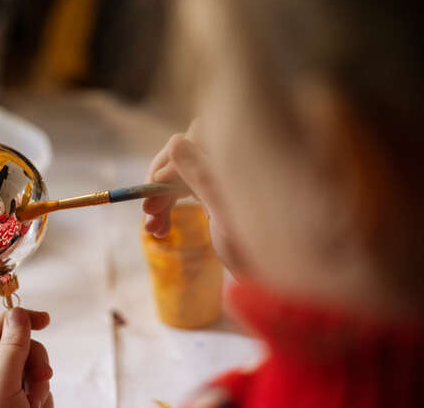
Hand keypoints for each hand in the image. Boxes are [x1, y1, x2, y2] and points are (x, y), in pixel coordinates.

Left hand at [0, 307, 53, 407]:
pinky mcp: (19, 404)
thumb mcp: (0, 388)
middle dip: (34, 362)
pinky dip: (42, 398)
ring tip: (33, 405)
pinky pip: (39, 388)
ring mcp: (3, 393)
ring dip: (40, 385)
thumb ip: (11, 350)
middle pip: (17, 348)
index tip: (43, 320)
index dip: (17, 320)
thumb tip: (18, 314)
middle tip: (40, 377)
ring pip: (32, 369)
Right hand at [143, 121, 249, 274]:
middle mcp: (231, 161)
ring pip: (178, 174)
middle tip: (148, 217)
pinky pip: (182, 189)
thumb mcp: (227, 216)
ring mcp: (221, 176)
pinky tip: (159, 228)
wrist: (274, 285)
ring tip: (153, 230)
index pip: (195, 139)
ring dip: (160, 199)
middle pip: (183, 156)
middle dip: (162, 186)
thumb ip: (202, 176)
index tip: (153, 195)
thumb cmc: (259, 252)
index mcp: (242, 159)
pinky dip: (168, 206)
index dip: (170, 163)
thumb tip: (174, 141)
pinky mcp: (214, 191)